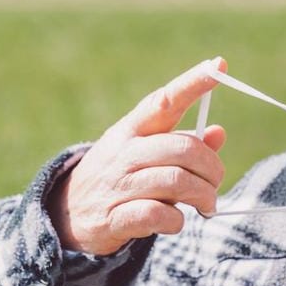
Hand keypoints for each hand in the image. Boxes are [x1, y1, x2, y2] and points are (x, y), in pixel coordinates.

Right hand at [50, 59, 229, 254]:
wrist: (66, 213)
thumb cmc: (118, 176)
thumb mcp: (144, 152)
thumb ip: (182, 143)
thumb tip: (218, 133)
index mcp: (133, 129)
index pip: (166, 100)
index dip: (194, 83)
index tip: (219, 65)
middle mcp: (124, 152)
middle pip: (183, 149)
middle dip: (212, 168)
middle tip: (215, 183)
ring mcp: (117, 184)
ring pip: (176, 181)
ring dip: (203, 196)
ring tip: (206, 204)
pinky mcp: (114, 217)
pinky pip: (158, 215)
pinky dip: (177, 220)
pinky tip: (176, 220)